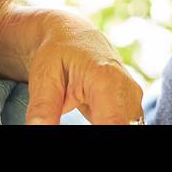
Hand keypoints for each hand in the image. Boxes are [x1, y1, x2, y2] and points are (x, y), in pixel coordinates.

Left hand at [24, 13, 143, 124]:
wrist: (72, 34)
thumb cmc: (56, 53)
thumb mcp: (43, 77)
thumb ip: (43, 108)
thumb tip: (38, 131)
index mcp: (107, 79)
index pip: (112, 125)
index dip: (100, 136)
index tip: (68, 134)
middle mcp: (128, 90)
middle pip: (123, 128)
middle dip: (98, 132)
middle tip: (60, 117)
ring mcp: (133, 99)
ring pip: (126, 128)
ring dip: (103, 128)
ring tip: (75, 109)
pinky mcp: (131, 107)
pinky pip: (124, 126)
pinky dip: (107, 126)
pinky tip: (89, 120)